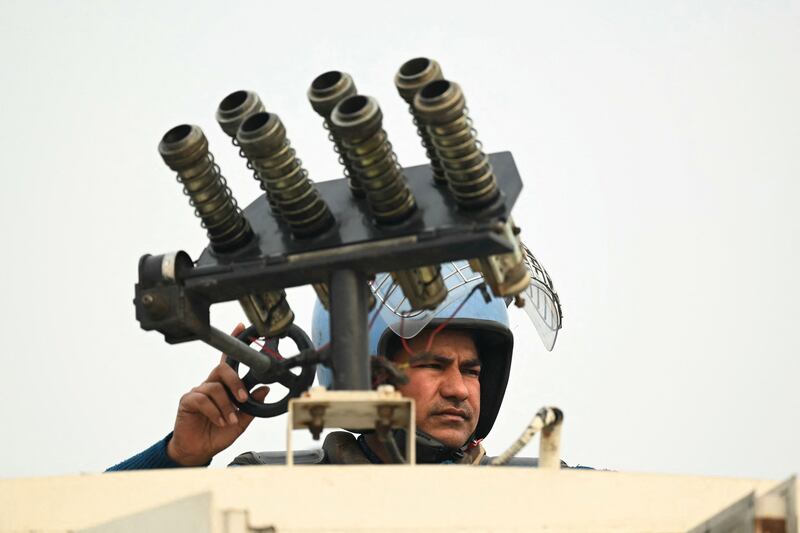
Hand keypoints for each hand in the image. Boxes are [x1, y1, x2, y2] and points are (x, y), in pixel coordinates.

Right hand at [166, 323, 268, 465]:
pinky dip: (215, 411)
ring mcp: (197, 392)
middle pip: (222, 369)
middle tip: (243, 399)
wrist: (199, 451)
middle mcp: (210, 385)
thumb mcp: (241, 422)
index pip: (227, 361)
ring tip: (229, 420)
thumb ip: (252, 406)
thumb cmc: (218, 433)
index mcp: (223, 387)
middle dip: (235, 382)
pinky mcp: (187, 401)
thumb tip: (264, 390)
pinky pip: (202, 399)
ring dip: (226, 406)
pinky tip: (220, 421)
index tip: (241, 327)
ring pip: (215, 387)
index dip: (233, 343)